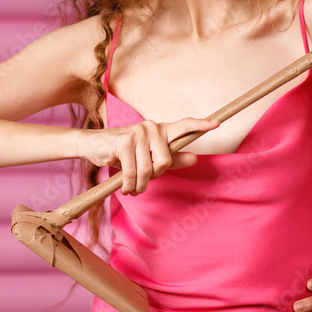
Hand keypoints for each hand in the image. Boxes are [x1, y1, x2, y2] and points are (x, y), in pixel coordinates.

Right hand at [79, 118, 218, 194]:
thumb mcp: (148, 158)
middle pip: (166, 161)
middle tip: (143, 179)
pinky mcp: (123, 142)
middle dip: (154, 176)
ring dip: (139, 185)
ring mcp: (137, 133)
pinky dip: (129, 185)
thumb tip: (194, 158)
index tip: (217, 124)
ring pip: (148, 170)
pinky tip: (125, 187)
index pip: (184, 126)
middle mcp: (151, 127)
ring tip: (132, 187)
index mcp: (160, 130)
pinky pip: (133, 173)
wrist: (94, 145)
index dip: (200, 125)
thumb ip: (172, 159)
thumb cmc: (124, 153)